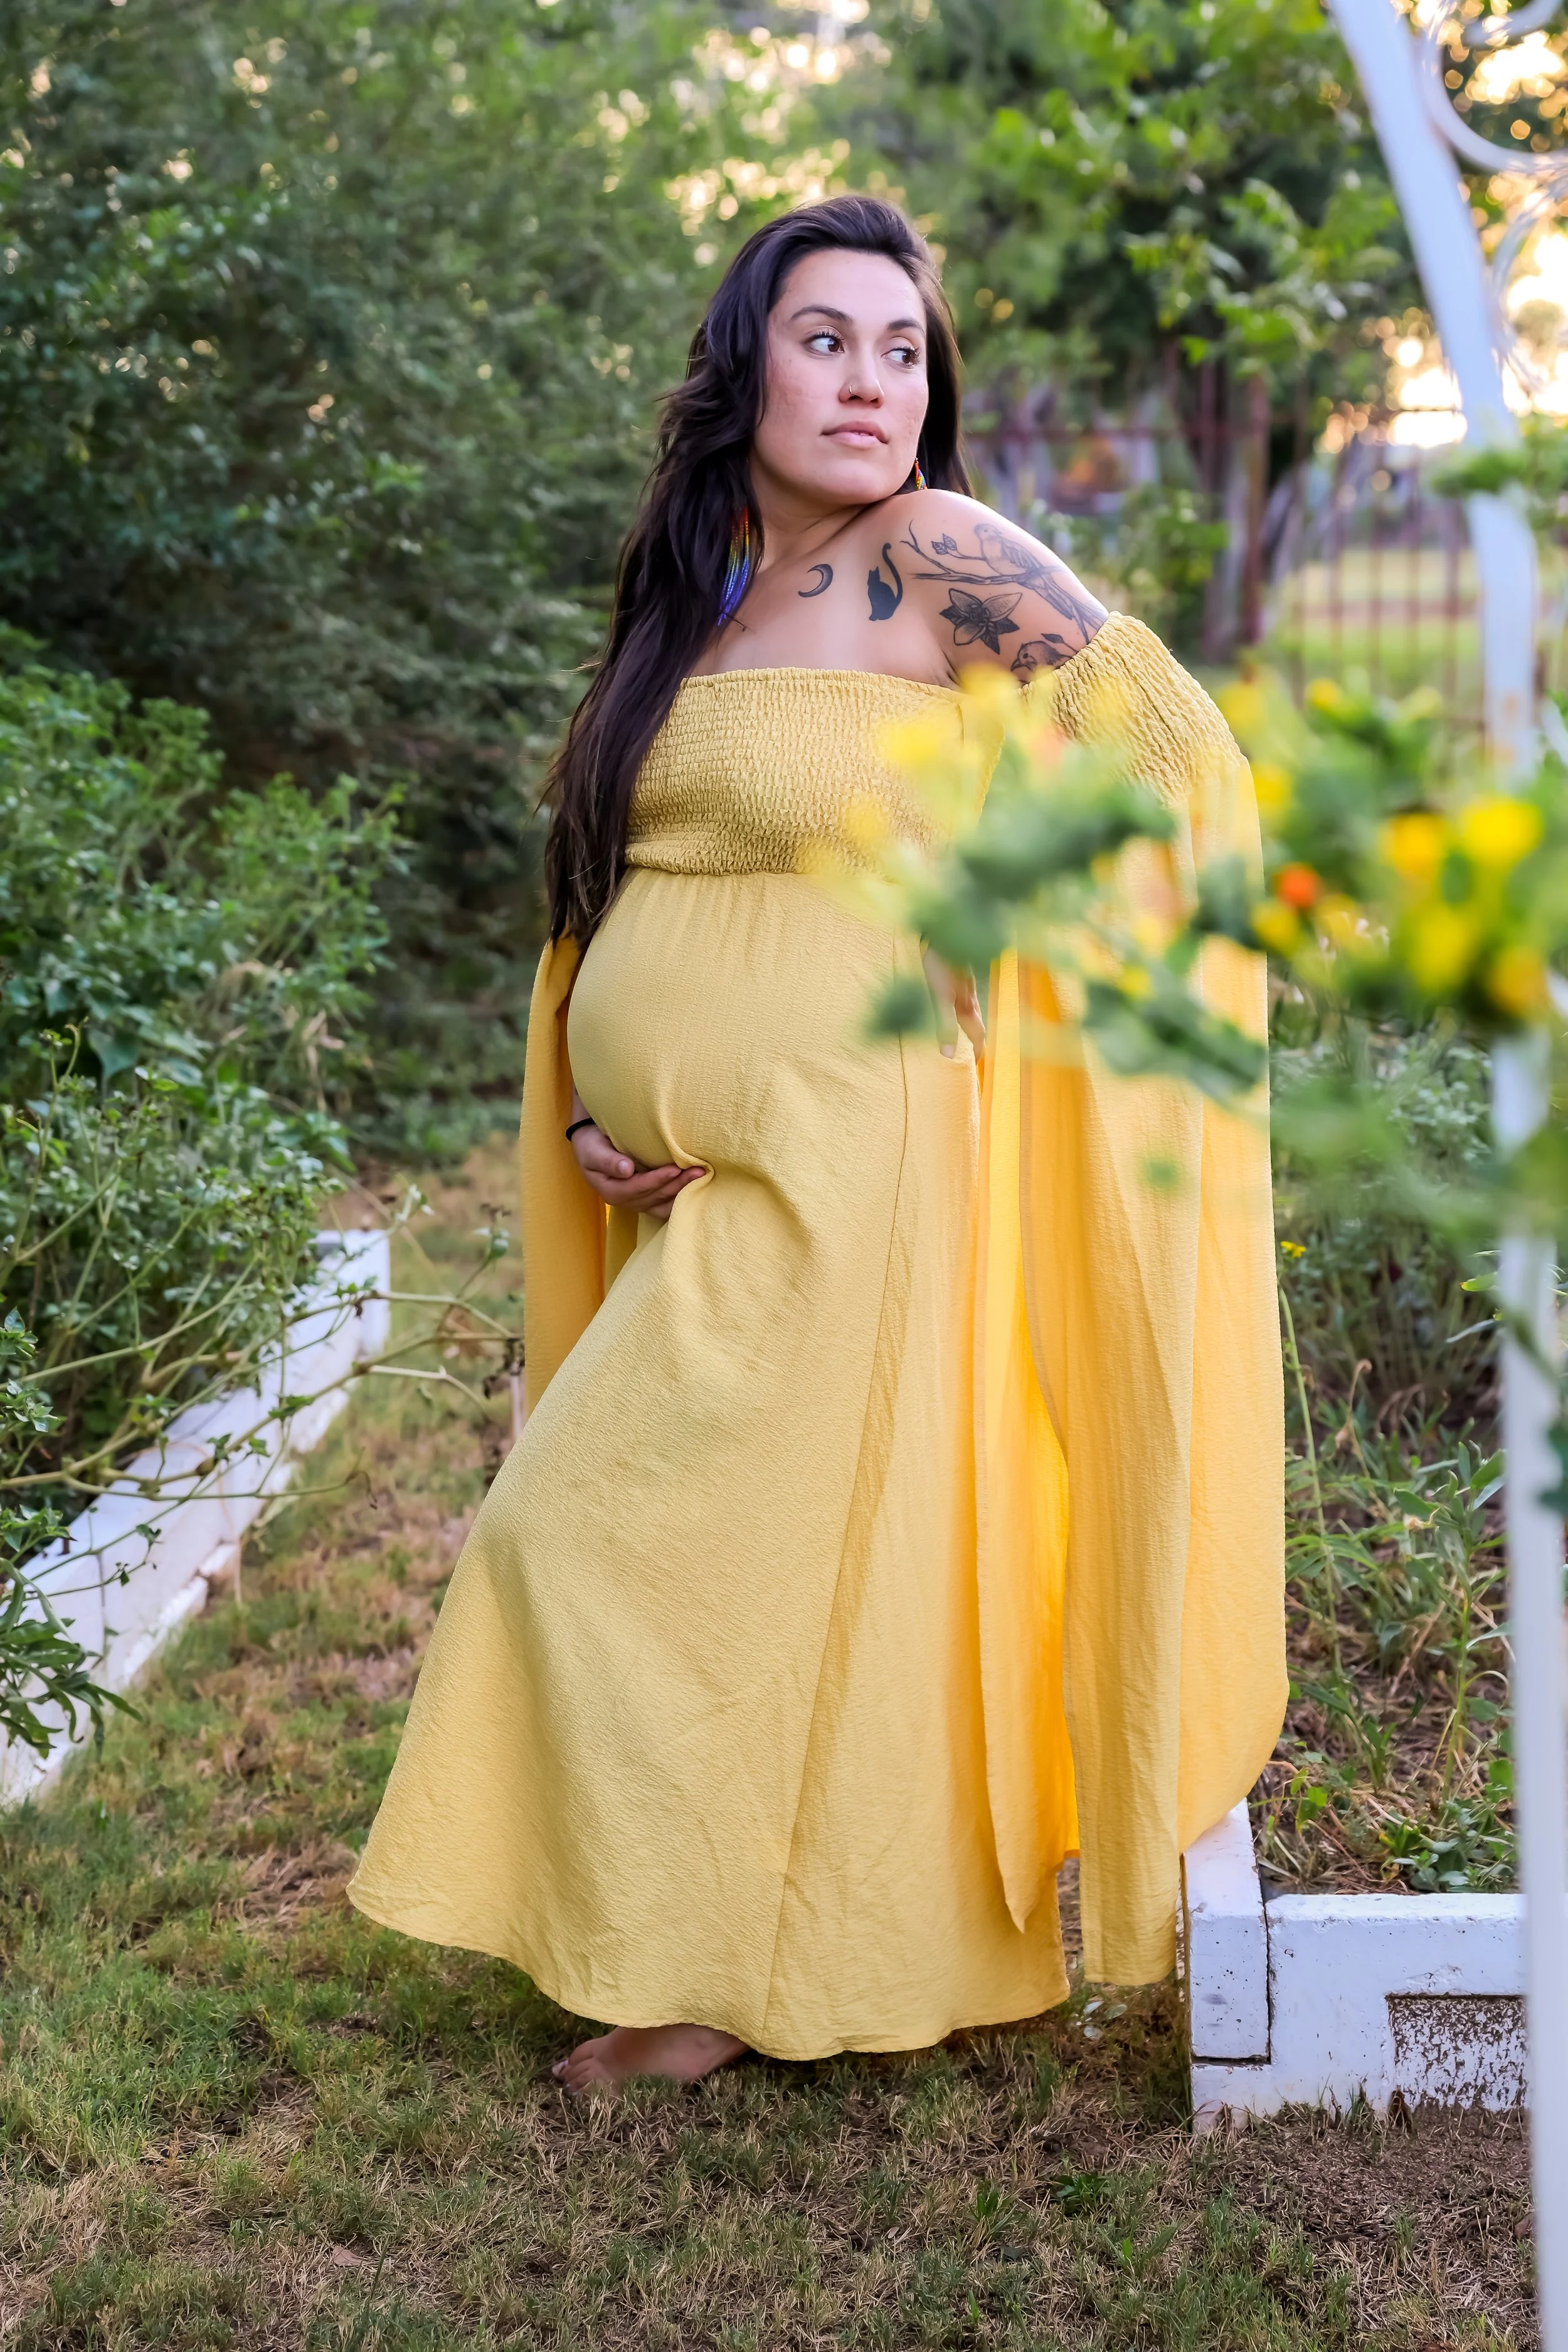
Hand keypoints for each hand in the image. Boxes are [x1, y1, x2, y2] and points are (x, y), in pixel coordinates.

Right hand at [568, 1100, 705, 1223]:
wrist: (594, 1147)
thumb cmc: (592, 1145)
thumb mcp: (593, 1150)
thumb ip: (608, 1161)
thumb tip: (626, 1170)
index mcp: (611, 1191)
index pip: (637, 1188)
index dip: (656, 1180)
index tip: (674, 1169)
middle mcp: (626, 1202)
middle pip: (655, 1197)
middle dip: (677, 1185)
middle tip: (698, 1170)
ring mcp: (638, 1203)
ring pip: (664, 1204)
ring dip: (683, 1192)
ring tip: (702, 1177)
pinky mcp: (648, 1199)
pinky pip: (667, 1204)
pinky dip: (682, 1197)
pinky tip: (697, 1185)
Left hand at [922, 950, 985, 1059]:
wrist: (941, 932)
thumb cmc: (939, 964)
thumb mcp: (939, 998)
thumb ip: (944, 1026)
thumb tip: (949, 1056)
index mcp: (967, 1006)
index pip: (977, 1035)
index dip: (977, 1051)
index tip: (974, 1065)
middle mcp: (969, 996)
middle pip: (975, 1022)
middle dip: (974, 1039)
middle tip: (969, 1052)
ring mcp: (964, 983)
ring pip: (969, 1008)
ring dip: (966, 1022)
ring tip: (959, 1033)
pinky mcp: (957, 972)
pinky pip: (962, 996)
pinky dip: (958, 1007)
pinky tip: (950, 1003)